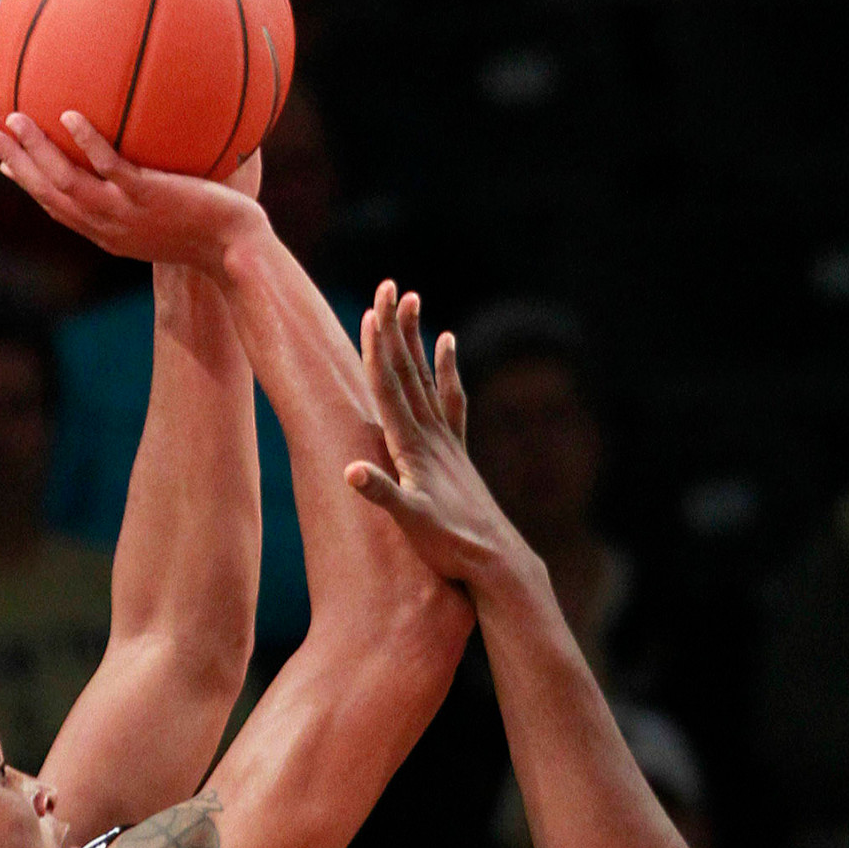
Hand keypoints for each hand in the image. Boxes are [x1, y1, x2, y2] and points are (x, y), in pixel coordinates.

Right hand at [0, 110, 266, 272]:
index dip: (30, 186)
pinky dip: (88, 143)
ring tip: (15, 120)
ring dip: (37, 151)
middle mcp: (109, 226)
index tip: (7, 165)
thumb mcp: (170, 220)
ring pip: (68, 182)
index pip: (59, 209)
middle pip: (49, 194)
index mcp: (109, 233)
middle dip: (17, 164)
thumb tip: (152, 164)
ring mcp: (126, 212)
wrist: (238, 252)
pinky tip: (72, 116)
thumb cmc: (212, 236)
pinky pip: (111, 166)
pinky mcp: (149, 196)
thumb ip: (151, 196)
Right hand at [348, 281, 529, 594]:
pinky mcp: (457, 453)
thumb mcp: (412, 523)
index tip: (370, 312)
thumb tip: (352, 472)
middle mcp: (432, 436)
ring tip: (413, 301)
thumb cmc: (449, 545)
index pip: (389, 388)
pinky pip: (451, 399)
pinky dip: (446, 370)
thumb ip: (384, 495)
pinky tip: (447, 344)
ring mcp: (447, 442)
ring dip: (416, 340)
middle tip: (388, 286)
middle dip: (394, 329)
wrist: (496, 560)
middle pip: (407, 372)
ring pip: (427, 379)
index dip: (377, 350)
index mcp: (413, 448)